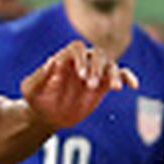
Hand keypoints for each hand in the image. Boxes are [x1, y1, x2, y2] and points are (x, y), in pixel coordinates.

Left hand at [20, 41, 136, 131]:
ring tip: (114, 88)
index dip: (81, 59)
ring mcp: (94, 72)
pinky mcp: (103, 85)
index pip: (77, 48)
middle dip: (97, 67)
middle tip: (91, 85)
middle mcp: (81, 62)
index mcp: (65, 58)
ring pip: (110, 64)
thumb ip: (40, 76)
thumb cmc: (36, 99)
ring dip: (113, 74)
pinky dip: (127, 77)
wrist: (46, 115)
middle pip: (96, 54)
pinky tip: (133, 86)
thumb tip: (54, 61)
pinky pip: (120, 75)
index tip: (81, 75)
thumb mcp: (30, 89)